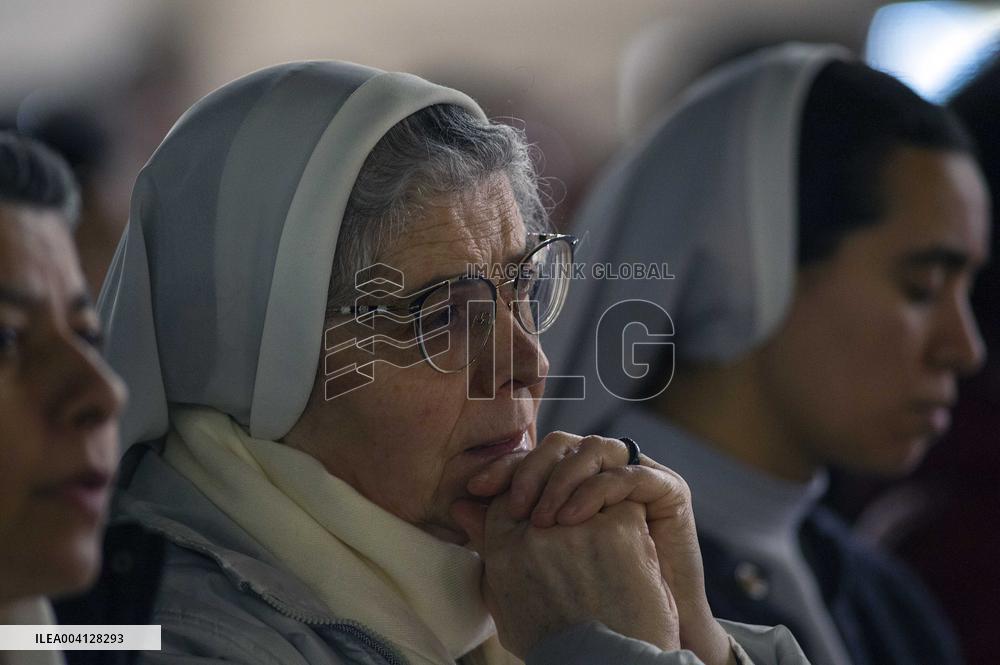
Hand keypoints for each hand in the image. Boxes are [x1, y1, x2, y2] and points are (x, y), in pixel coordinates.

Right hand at [452, 494, 678, 657]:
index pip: (511, 496)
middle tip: (581, 524)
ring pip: (587, 487)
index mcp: (504, 548)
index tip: (548, 519)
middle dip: (564, 498)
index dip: (532, 502)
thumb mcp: (505, 601)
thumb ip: (487, 549)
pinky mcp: (619, 527)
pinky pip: (625, 501)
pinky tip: (632, 549)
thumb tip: (462, 508)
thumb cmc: (555, 641)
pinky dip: (629, 519)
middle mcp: (536, 531)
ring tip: (608, 540)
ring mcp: (578, 525)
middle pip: (548, 485)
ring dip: (597, 506)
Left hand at [464, 431, 734, 664]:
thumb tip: (456, 506)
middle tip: (510, 502)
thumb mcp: (530, 569)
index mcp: (572, 484)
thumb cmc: (583, 609)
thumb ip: (497, 535)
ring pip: (593, 449)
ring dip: (561, 478)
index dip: (504, 468)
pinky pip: (627, 474)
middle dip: (529, 468)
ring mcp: (636, 478)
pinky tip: (570, 520)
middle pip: (561, 446)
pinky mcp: (667, 490)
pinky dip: (595, 491)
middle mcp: (603, 474)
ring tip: (541, 518)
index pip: (536, 459)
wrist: (635, 644)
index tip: (475, 488)